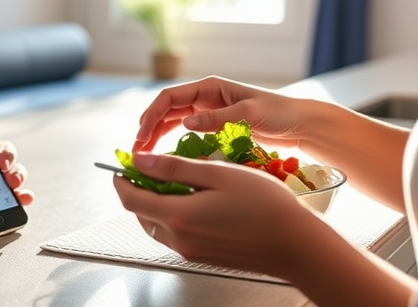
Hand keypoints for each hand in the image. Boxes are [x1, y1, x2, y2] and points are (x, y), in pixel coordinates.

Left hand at [113, 152, 317, 278]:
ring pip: (156, 223)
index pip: (130, 198)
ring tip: (175, 177)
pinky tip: (194, 197)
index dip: (122, 178)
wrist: (294, 244)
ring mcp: (190, 251)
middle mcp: (179, 239)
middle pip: (140, 213)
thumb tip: (141, 161)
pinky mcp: (202, 256)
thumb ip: (174, 167)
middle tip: (150, 166)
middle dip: (138, 188)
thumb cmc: (265, 205)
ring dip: (156, 201)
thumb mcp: (218, 173)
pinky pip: (174, 233)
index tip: (124, 162)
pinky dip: (173, 213)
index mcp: (179, 216)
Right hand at [134, 75, 319, 152]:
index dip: (151, 115)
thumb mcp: (249, 115)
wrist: (300, 124)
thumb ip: (218, 118)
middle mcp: (206, 97)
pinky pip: (186, 132)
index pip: (170, 97)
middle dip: (148, 128)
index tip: (142, 136)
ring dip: (156, 136)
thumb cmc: (279, 113)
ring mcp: (210, 111)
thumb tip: (186, 124)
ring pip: (173, 121)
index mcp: (210, 88)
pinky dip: (172, 141)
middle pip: (166, 109)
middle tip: (136, 152)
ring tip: (144, 156)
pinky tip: (164, 155)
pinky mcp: (216, 126)